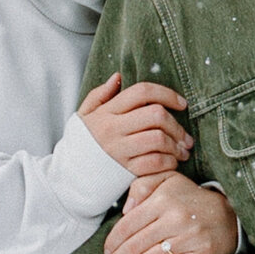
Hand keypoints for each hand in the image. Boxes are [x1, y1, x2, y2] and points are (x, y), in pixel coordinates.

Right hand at [78, 74, 193, 176]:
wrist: (68, 176)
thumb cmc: (82, 143)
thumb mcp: (85, 115)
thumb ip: (100, 94)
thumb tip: (118, 77)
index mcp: (107, 111)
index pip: (142, 92)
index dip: (167, 94)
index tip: (182, 103)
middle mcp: (113, 128)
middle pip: (156, 115)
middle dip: (177, 125)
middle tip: (186, 136)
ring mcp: (119, 150)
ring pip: (158, 139)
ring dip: (176, 145)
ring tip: (183, 150)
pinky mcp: (124, 170)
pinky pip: (154, 163)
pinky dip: (168, 162)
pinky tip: (171, 162)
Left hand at [102, 171, 239, 253]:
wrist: (229, 211)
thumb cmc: (190, 197)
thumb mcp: (167, 180)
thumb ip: (142, 186)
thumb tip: (125, 209)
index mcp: (163, 200)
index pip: (129, 224)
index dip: (114, 240)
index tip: (106, 251)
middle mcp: (176, 218)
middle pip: (138, 243)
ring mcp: (190, 237)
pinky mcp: (202, 253)